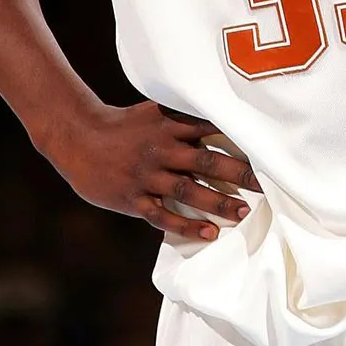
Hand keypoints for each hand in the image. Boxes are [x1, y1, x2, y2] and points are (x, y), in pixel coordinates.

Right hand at [38, 101, 261, 241]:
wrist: (79, 137)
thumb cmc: (124, 125)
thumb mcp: (154, 111)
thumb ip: (185, 115)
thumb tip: (222, 113)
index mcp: (169, 125)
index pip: (210, 129)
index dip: (237, 138)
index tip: (264, 148)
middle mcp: (161, 149)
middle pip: (205, 161)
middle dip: (237, 173)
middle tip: (267, 184)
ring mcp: (146, 175)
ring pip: (187, 191)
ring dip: (217, 202)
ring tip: (244, 212)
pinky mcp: (132, 198)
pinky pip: (162, 215)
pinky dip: (186, 225)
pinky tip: (209, 233)